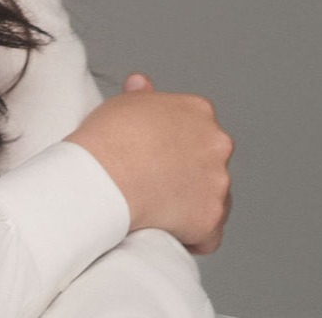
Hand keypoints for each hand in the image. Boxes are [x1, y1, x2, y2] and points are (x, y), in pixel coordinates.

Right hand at [66, 72, 232, 253]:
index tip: (157, 154)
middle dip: (190, 173)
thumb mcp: (122, 103)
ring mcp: (218, 182)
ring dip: (193, 204)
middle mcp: (216, 143)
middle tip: (155, 180)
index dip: (177, 144)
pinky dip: (194, 237)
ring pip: (214, 198)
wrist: (104, 177)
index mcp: (198, 111)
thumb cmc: (107, 139)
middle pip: (211, 163)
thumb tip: (141, 84)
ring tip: (158, 206)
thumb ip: (141, 95)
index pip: (199, 129)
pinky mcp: (211, 218)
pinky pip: (209, 235)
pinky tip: (168, 229)